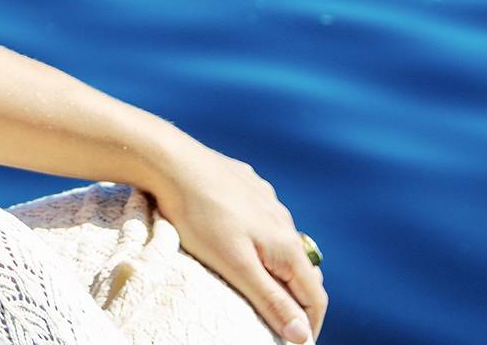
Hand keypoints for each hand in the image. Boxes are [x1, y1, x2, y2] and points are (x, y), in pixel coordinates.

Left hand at [135, 133, 327, 341]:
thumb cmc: (199, 216)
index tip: (295, 344)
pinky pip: (261, 217)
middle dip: (295, 299)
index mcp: (286, 245)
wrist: (170, 160)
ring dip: (277, 268)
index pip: (316, 296)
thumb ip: (270, 300)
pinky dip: (259, 238)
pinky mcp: (247, 184)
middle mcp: (284, 220)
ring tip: (256, 284)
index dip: (310, 326)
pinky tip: (236, 239)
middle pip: (302, 271)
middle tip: (275, 319)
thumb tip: (302, 335)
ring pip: (282, 242)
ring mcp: (266, 199)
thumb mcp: (234, 266)